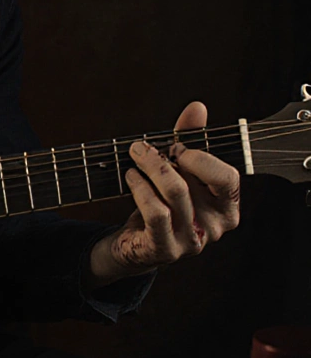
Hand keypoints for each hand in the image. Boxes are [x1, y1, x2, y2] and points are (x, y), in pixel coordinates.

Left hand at [87, 102, 241, 288]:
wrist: (135, 245)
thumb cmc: (162, 203)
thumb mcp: (178, 171)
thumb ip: (189, 140)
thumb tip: (197, 107)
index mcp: (227, 208)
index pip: (227, 177)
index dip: (201, 158)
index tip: (176, 147)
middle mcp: (214, 227)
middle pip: (193, 182)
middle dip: (163, 158)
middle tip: (140, 147)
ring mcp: (192, 241)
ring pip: (173, 194)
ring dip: (148, 169)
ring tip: (134, 158)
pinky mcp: (166, 250)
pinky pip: (155, 213)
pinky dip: (140, 189)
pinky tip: (130, 177)